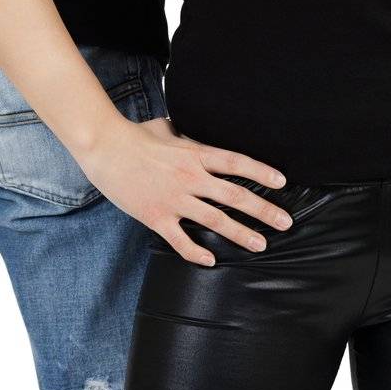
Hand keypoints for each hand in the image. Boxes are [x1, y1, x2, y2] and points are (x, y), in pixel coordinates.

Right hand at [77, 114, 294, 265]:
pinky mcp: (156, 216)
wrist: (105, 148)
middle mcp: (190, 177)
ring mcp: (174, 198)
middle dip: (263, 210)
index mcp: (195, 153)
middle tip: (286, 222)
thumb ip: (187, 135)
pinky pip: (180, 239)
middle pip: (235, 196)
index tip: (282, 183)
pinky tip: (211, 261)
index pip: (237, 163)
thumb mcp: (167, 128)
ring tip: (261, 245)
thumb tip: (197, 134)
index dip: (262, 172)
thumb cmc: (135, 135)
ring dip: (241, 234)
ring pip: (215, 220)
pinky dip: (196, 252)